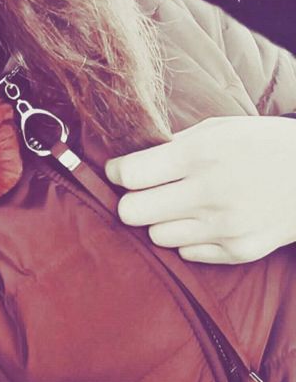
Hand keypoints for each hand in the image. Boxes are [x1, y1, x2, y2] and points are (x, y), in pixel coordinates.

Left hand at [104, 115, 295, 263]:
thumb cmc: (264, 145)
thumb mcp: (220, 128)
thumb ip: (174, 145)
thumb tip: (129, 161)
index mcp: (201, 154)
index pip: (129, 174)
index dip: (117, 172)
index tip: (121, 171)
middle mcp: (210, 192)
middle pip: (131, 212)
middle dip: (131, 201)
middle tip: (145, 193)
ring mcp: (225, 226)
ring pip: (156, 236)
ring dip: (162, 221)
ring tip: (183, 205)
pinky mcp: (238, 251)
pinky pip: (186, 253)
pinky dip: (190, 239)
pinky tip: (208, 221)